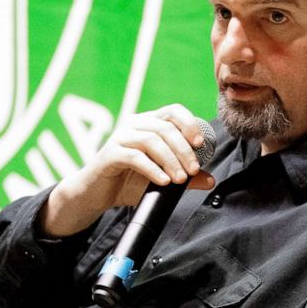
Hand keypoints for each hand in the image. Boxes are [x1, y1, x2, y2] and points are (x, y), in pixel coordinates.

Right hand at [39, 104, 214, 236]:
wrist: (96, 195)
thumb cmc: (127, 183)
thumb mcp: (161, 179)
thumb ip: (184, 178)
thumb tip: (210, 179)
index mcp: (147, 123)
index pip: (173, 111)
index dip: (189, 124)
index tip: (201, 144)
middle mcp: (133, 125)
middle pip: (165, 127)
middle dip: (183, 149)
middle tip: (193, 170)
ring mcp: (120, 138)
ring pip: (152, 140)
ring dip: (170, 160)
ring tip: (179, 179)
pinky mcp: (110, 154)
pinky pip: (135, 157)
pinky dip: (152, 169)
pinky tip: (162, 181)